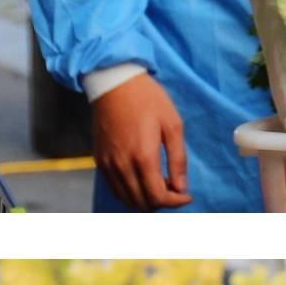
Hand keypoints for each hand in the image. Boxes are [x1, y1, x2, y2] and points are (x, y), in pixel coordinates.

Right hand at [92, 71, 190, 210]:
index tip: (186, 195)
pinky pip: (115, 188)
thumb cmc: (148, 99)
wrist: (114, 82)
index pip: (159, 197)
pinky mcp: (99, 160)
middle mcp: (123, 165)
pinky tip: (141, 180)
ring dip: (146, 200)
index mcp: (143, 157)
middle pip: (143, 202)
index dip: (175, 202)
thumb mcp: (173, 125)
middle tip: (173, 188)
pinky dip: (130, 192)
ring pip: (127, 199)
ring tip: (158, 184)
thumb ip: (178, 159)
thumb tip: (181, 187)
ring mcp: (108, 164)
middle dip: (162, 202)